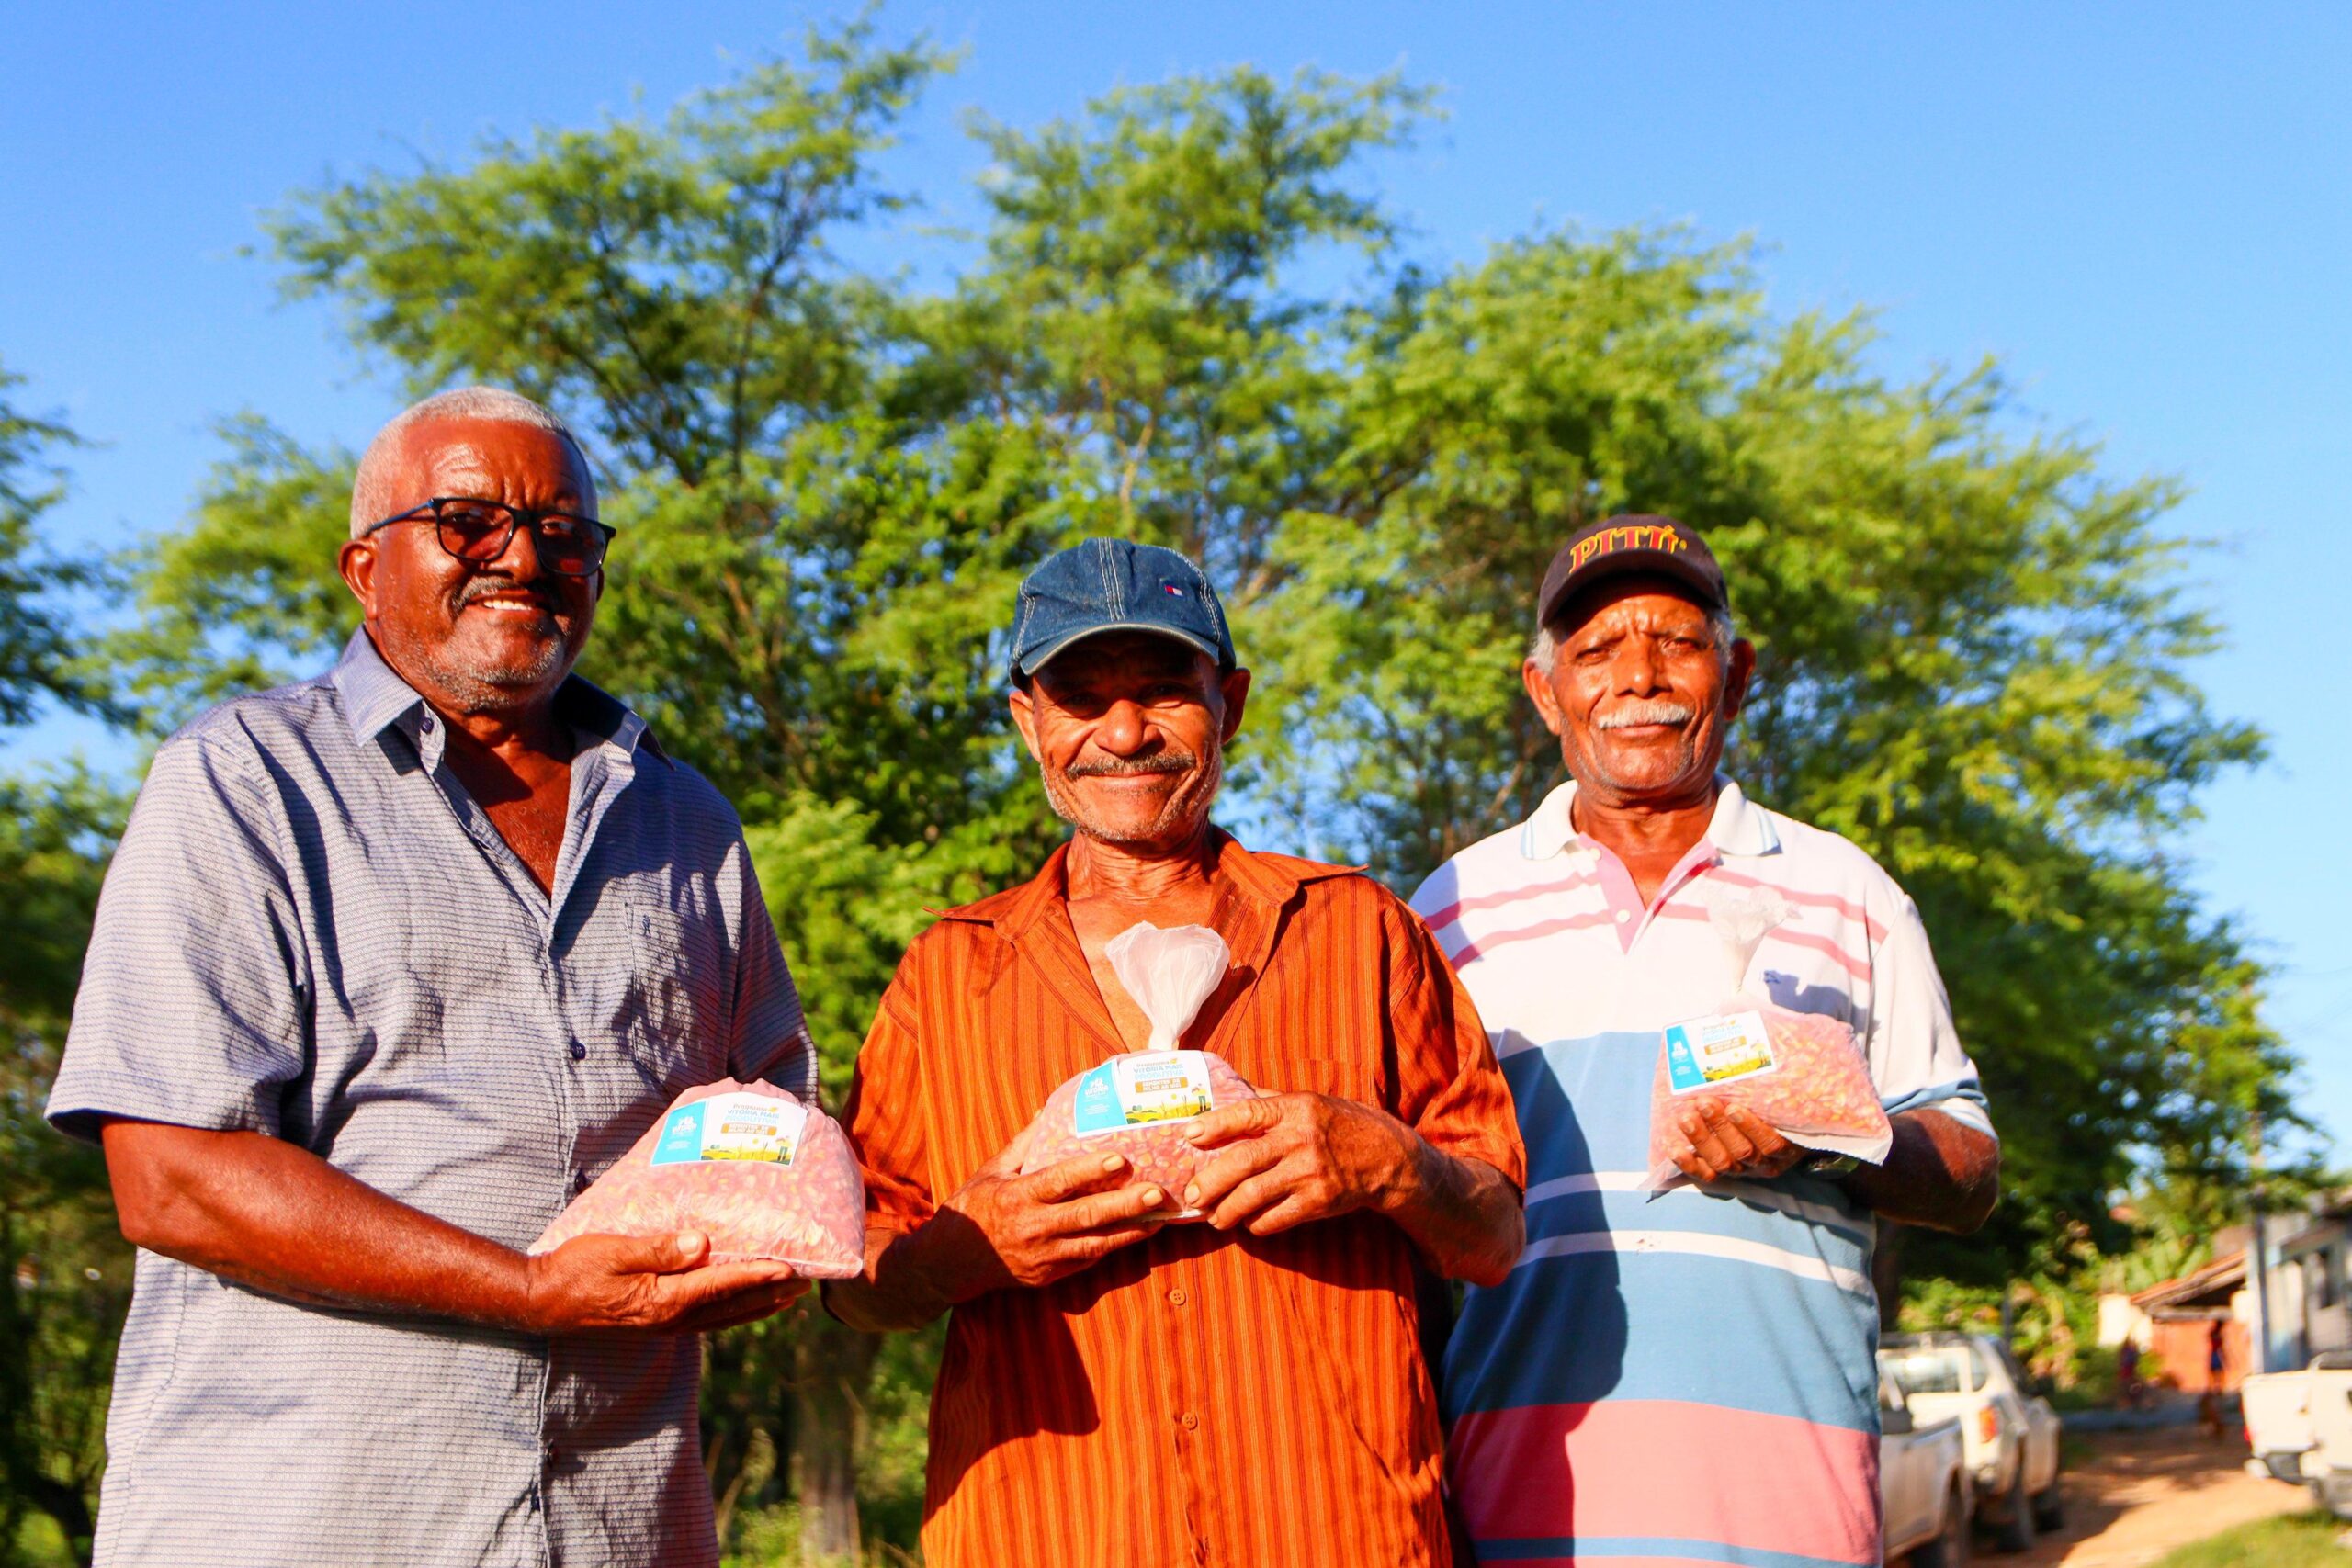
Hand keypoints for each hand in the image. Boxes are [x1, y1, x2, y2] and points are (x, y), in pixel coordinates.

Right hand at [521, 1230, 806, 1335]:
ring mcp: (664, 1324)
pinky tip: (743, 1301)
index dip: (759, 1277)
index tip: (792, 1269)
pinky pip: (707, 1318)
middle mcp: (671, 1318)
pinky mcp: (657, 1322)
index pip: (722, 1287)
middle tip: (807, 1283)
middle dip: (771, 1295)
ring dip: (758, 1306)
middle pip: (732, 1307)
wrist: (544, 1301)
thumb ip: (659, 1249)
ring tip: (789, 1295)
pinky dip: (733, 1310)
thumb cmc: (576, 1269)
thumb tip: (703, 1244)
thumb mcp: (614, 1251)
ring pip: (723, 1317)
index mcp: (664, 1301)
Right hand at [926, 1135, 1170, 1297]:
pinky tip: (1136, 1236)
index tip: (1118, 1158)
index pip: (1058, 1181)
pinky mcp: (1047, 1277)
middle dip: (1124, 1204)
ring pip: (1094, 1245)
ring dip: (1129, 1232)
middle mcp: (1032, 1228)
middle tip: (1156, 1191)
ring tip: (1160, 1218)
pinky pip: (1085, 1261)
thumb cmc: (972, 1208)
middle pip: (1085, 1216)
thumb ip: (1023, 1144)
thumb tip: (1047, 1110)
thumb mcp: (991, 1171)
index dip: (1089, 1170)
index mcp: (1016, 1196)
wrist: (947, 1263)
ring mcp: (1042, 1257)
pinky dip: (1112, 1248)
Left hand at [1180, 1092, 1418, 1235]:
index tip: (1189, 1136)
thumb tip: (1227, 1090)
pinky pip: (1278, 1217)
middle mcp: (1301, 1138)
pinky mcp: (1320, 1201)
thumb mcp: (1309, 1102)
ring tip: (1214, 1218)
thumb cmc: (1340, 1125)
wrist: (1387, 1157)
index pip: (1247, 1112)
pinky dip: (1258, 1224)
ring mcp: (1311, 1171)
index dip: (1215, 1124)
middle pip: (1243, 1160)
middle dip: (1211, 1181)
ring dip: (1228, 1210)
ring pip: (1255, 1195)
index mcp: (1295, 1108)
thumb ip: (1269, 1101)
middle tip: (1192, 1195)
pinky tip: (1249, 1224)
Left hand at [1667, 1098, 1803, 1184]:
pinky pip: (1705, 1175)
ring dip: (1702, 1139)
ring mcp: (1740, 1170)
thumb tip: (1772, 1047)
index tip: (1733, 1108)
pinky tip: (1675, 1151)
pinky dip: (1689, 1165)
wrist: (1773, 1134)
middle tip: (1704, 1103)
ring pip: (1722, 1162)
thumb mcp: (1782, 1103)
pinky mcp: (1720, 1175)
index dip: (1752, 1128)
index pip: (1771, 1144)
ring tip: (1686, 1118)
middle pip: (1742, 1151)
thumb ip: (1776, 1088)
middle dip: (1720, 1126)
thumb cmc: (1776, 1112)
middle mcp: (1761, 1162)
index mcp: (1783, 1148)